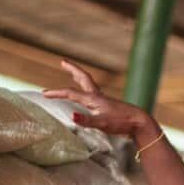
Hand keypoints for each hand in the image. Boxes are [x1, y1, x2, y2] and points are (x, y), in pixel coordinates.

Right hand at [43, 60, 157, 139]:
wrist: (139, 123)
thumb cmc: (121, 123)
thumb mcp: (102, 123)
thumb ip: (86, 120)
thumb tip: (71, 116)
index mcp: (93, 99)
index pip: (70, 93)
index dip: (56, 93)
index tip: (44, 93)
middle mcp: (98, 97)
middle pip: (83, 79)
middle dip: (72, 70)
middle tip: (63, 61)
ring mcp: (104, 100)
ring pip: (89, 84)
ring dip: (79, 77)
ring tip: (73, 74)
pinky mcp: (108, 106)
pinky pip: (93, 93)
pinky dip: (87, 89)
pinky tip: (87, 96)